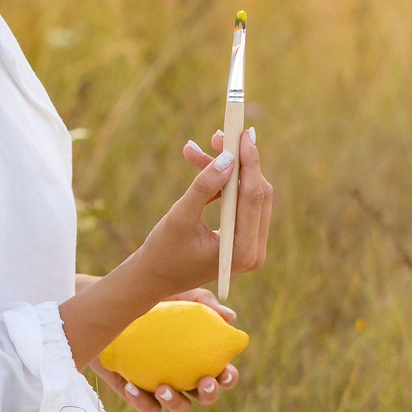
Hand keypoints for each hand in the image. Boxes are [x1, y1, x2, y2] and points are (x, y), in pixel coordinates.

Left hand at [91, 288, 240, 411]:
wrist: (109, 309)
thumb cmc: (150, 301)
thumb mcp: (176, 294)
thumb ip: (203, 301)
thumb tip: (230, 316)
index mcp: (200, 355)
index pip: (223, 372)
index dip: (229, 377)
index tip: (224, 370)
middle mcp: (185, 375)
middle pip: (206, 396)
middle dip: (210, 394)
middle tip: (203, 381)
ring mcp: (162, 386)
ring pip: (181, 407)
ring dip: (176, 403)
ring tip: (162, 387)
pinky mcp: (138, 393)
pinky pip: (147, 407)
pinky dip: (143, 402)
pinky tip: (132, 386)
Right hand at [132, 128, 273, 292]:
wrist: (155, 277)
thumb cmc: (163, 251)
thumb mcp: (180, 217)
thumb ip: (203, 187)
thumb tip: (228, 158)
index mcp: (242, 250)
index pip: (254, 197)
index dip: (249, 162)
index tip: (243, 133)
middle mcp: (254, 250)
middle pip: (256, 194)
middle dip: (236, 162)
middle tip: (218, 135)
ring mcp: (251, 246)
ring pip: (248, 195)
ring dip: (225, 170)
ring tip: (196, 149)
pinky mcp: (244, 238)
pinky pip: (240, 202)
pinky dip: (223, 184)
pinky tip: (201, 166)